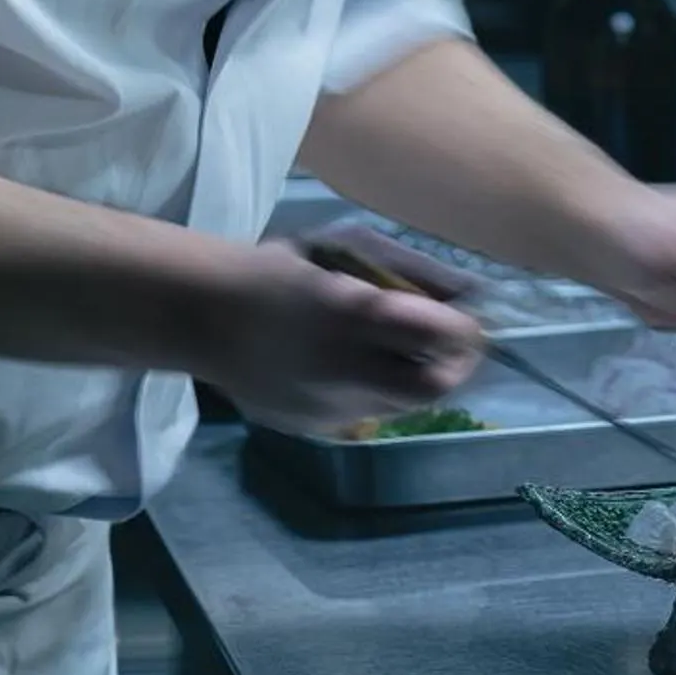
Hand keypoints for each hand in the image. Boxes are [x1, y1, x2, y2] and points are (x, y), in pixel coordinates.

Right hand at [194, 241, 485, 435]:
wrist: (202, 316)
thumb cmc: (280, 268)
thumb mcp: (347, 247)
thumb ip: (412, 269)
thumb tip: (471, 291)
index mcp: (356, 314)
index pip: (443, 337)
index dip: (469, 331)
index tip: (473, 318)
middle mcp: (347, 368)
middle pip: (436, 387)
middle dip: (457, 366)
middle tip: (455, 345)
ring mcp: (329, 406)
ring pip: (406, 405)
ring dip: (419, 379)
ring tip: (405, 351)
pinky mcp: (313, 427)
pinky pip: (368, 414)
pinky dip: (380, 392)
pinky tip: (359, 368)